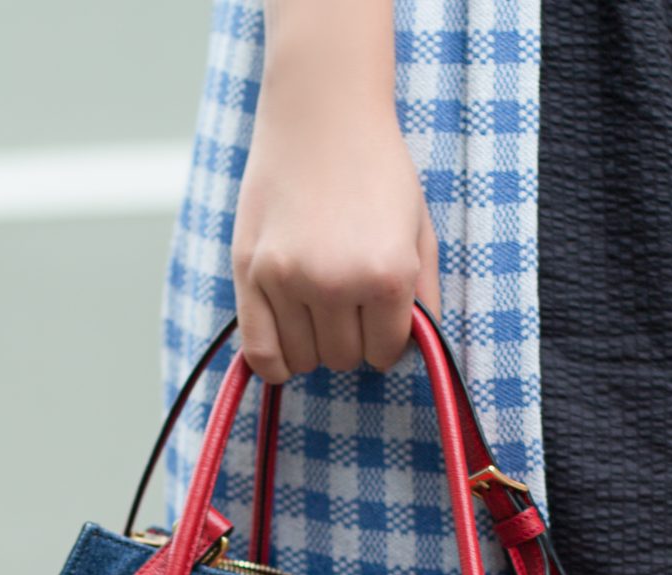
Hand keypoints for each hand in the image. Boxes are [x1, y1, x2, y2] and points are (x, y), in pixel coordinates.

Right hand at [230, 0, 440, 382]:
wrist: (322, 115)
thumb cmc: (377, 169)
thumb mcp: (420, 230)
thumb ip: (423, 297)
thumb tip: (413, 352)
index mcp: (387, 275)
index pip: (385, 352)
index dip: (386, 340)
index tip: (380, 320)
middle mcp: (335, 283)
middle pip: (344, 357)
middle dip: (351, 340)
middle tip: (349, 306)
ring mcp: (287, 279)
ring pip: (304, 357)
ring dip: (315, 345)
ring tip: (320, 311)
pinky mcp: (249, 271)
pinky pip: (259, 350)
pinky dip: (275, 363)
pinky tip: (287, 356)